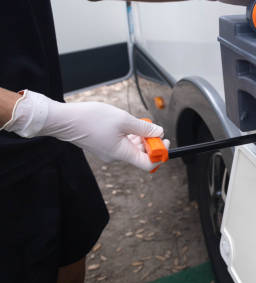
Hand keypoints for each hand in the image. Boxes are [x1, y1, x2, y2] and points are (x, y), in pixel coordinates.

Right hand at [2, 90, 168, 170]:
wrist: (64, 119)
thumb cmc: (91, 119)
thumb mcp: (123, 120)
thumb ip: (143, 127)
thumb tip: (159, 132)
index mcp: (121, 154)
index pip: (148, 163)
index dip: (160, 153)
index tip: (165, 141)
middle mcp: (115, 156)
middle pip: (140, 154)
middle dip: (150, 141)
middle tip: (151, 126)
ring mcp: (108, 151)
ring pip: (131, 147)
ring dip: (139, 136)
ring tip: (137, 122)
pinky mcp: (103, 145)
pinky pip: (122, 143)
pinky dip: (128, 134)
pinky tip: (126, 123)